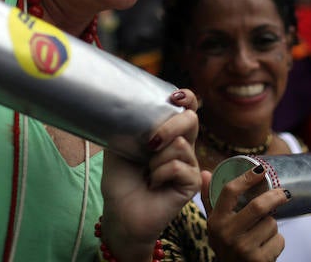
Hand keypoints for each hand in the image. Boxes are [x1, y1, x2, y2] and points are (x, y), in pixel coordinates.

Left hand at [100, 89, 201, 261]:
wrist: (121, 213)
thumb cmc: (120, 181)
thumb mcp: (119, 146)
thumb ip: (129, 125)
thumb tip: (130, 105)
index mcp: (168, 134)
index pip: (187, 108)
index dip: (187, 98)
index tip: (175, 97)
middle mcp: (183, 146)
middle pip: (191, 120)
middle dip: (169, 126)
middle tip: (150, 143)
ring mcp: (189, 164)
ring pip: (181, 144)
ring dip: (156, 159)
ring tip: (147, 173)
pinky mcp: (192, 183)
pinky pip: (178, 166)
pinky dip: (160, 173)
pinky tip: (153, 183)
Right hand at [202, 165, 288, 261]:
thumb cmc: (226, 246)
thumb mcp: (214, 224)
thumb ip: (209, 199)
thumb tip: (204, 172)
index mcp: (216, 221)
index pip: (229, 192)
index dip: (246, 178)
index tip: (260, 170)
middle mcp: (227, 234)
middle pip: (258, 206)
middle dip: (275, 197)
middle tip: (284, 193)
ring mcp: (243, 248)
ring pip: (271, 224)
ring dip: (272, 226)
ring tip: (262, 233)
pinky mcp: (259, 260)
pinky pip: (279, 240)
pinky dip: (278, 241)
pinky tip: (267, 247)